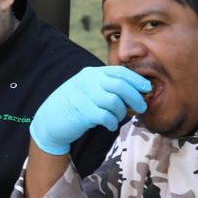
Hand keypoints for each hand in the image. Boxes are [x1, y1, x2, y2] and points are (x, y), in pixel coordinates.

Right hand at [29, 66, 150, 154]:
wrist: (51, 119)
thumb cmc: (75, 105)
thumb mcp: (89, 89)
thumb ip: (107, 86)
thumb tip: (136, 92)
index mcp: (92, 73)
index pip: (119, 72)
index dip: (136, 80)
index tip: (147, 89)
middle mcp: (88, 81)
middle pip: (120, 86)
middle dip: (135, 97)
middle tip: (141, 107)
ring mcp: (84, 96)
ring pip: (115, 102)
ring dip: (122, 112)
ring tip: (118, 117)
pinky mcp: (82, 112)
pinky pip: (106, 117)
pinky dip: (112, 122)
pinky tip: (110, 125)